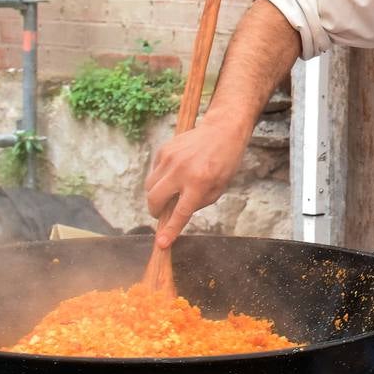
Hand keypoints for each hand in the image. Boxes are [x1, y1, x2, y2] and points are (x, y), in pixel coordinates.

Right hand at [144, 117, 246, 247]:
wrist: (222, 131)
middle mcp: (181, 171)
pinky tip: (174, 174)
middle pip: (155, 200)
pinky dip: (160, 179)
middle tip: (163, 213)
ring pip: (149, 186)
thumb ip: (197, 203)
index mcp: (199, 183)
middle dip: (155, 212)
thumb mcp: (218, 188)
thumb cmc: (224, 162)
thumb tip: (175, 214)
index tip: (161, 243)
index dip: (170, 230)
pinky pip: (154, 172)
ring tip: (171, 191)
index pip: (180, 213)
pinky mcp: (164, 150)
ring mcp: (170, 159)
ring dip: (156, 195)